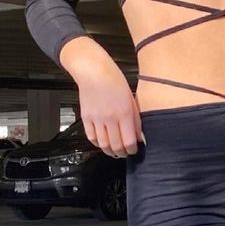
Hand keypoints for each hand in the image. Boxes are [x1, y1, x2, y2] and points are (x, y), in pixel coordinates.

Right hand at [60, 37, 143, 156]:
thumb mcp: (131, 99)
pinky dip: (98, 144)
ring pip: (103, 145)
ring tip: (115, 152)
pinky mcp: (86, 118)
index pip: (128, 141)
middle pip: (116, 146)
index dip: (132, 150)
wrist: (94, 71)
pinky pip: (91, 138)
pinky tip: (103, 144)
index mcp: (124, 113)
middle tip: (126, 153)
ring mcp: (96, 119)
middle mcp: (110, 118)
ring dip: (110, 152)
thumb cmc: (114, 81)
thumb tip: (138, 136)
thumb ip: (135, 120)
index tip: (134, 150)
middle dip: (122, 153)